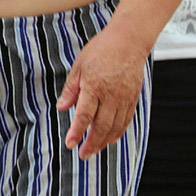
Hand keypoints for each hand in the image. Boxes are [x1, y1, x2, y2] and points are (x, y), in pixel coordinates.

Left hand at [57, 24, 148, 158]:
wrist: (128, 40)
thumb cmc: (100, 49)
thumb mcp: (79, 65)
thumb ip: (71, 89)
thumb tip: (61, 108)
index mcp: (93, 86)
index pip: (84, 116)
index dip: (77, 133)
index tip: (70, 144)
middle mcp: (110, 95)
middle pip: (101, 126)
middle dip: (91, 144)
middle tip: (83, 155)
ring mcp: (124, 98)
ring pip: (115, 127)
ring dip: (104, 141)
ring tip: (94, 149)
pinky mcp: (133, 98)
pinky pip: (126, 120)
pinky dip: (118, 132)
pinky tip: (110, 139)